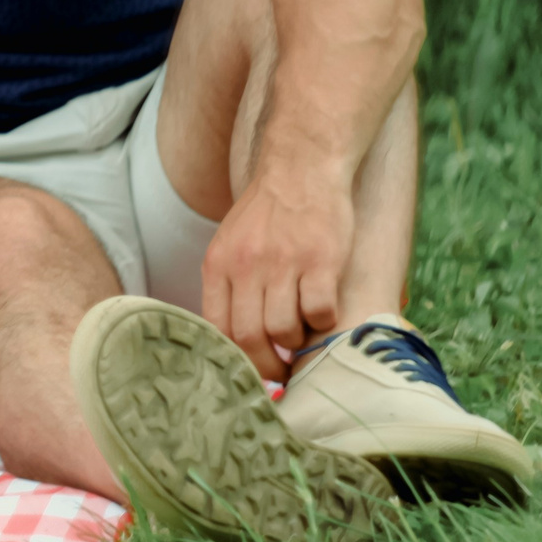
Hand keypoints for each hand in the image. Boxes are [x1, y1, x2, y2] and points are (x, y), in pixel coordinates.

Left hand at [200, 161, 354, 378]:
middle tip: (283, 373)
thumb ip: (229, 286)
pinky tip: (324, 312)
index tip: (252, 373)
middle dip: (267, 365)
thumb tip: (236, 342)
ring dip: (295, 344)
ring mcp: (283, 262)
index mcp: (218, 264)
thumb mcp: (231, 244)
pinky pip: (319, 312)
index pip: (217, 328)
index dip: (236, 360)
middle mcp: (246, 265)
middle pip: (248, 337)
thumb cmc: (267, 213)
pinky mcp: (320, 260)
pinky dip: (322, 323)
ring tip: (303, 335)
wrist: (301, 168)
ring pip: (283, 329)